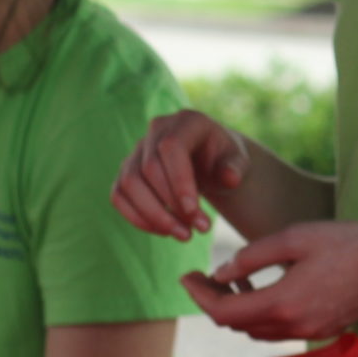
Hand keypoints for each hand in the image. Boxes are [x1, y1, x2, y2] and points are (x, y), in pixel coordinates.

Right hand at [112, 110, 247, 240]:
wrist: (210, 163)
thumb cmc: (224, 161)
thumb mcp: (238, 162)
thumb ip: (236, 168)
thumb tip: (230, 178)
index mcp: (187, 121)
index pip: (172, 147)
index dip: (179, 181)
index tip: (193, 213)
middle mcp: (157, 130)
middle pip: (149, 168)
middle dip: (171, 205)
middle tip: (197, 229)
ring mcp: (138, 150)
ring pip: (129, 184)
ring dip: (154, 216)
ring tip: (184, 235)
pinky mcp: (126, 171)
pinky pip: (119, 196)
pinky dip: (138, 218)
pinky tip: (164, 231)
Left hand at [182, 220, 357, 342]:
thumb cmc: (348, 242)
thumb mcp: (296, 236)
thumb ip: (253, 256)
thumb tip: (220, 273)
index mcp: (284, 303)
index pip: (224, 312)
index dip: (199, 296)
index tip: (186, 276)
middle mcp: (293, 326)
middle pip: (236, 325)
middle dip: (213, 301)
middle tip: (200, 276)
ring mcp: (309, 332)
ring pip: (255, 330)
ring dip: (236, 308)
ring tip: (230, 276)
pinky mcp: (321, 329)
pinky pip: (276, 329)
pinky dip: (259, 311)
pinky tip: (261, 285)